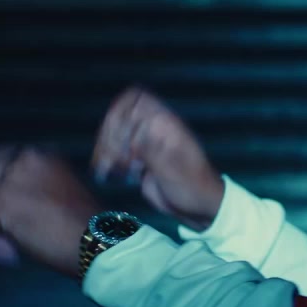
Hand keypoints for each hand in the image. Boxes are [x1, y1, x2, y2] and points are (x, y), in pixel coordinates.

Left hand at [0, 145, 102, 278]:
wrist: (97, 240)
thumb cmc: (90, 228)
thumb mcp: (67, 196)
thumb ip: (41, 192)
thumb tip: (19, 207)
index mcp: (43, 157)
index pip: (7, 163)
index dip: (5, 187)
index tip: (16, 212)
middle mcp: (24, 160)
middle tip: (3, 235)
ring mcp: (9, 180)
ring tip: (14, 251)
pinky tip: (12, 256)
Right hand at [92, 86, 224, 231]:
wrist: (200, 208)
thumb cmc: (193, 187)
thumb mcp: (173, 171)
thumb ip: (151, 154)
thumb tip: (132, 142)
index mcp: (166, 125)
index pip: (138, 99)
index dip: (122, 111)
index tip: (119, 134)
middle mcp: (154, 130)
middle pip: (120, 116)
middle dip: (110, 136)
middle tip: (115, 159)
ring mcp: (146, 145)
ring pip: (115, 135)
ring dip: (106, 149)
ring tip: (106, 169)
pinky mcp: (140, 161)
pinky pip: (118, 153)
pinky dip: (108, 160)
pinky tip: (107, 173)